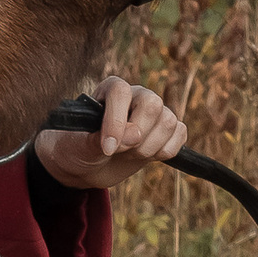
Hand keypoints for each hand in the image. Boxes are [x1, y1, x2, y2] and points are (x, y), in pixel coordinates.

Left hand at [31, 71, 188, 191]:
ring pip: (169, 121)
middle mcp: (136, 96)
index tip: (108, 148)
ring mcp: (154, 113)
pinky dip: (165, 151)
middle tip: (118, 151)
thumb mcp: (79, 145)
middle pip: (153, 104)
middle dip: (137, 136)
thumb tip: (135, 136)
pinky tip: (146, 157)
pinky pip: (180, 134)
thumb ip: (102, 138)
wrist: (86, 166)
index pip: (122, 93)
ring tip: (128, 154)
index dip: (117, 121)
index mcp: (111, 90)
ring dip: (148, 148)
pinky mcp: (166, 131)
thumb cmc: (78, 149)